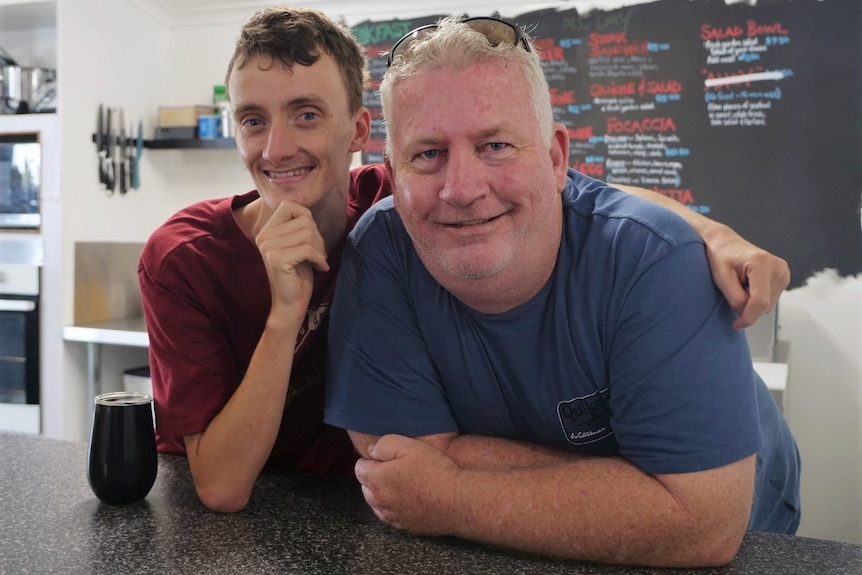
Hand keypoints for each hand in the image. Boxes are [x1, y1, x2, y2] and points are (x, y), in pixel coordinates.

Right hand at [255, 201, 329, 321]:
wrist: (290, 304)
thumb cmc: (298, 274)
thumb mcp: (298, 245)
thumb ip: (300, 226)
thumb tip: (309, 211)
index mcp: (267, 230)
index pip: (290, 205)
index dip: (307, 218)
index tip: (311, 238)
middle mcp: (264, 236)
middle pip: (304, 220)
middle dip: (318, 237)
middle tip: (318, 254)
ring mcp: (268, 247)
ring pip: (308, 233)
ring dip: (320, 249)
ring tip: (318, 261)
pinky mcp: (277, 259)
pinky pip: (308, 249)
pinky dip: (319, 259)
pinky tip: (319, 268)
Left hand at [355, 434, 460, 535]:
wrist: (457, 501)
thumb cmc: (434, 471)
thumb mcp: (409, 445)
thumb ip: (384, 445)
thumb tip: (371, 450)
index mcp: (376, 480)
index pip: (359, 468)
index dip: (372, 459)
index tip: (388, 457)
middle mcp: (379, 502)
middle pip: (366, 487)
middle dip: (376, 476)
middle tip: (398, 468)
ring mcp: (391, 517)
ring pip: (377, 503)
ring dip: (385, 493)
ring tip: (405, 483)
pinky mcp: (405, 526)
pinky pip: (392, 515)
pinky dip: (396, 507)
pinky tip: (412, 498)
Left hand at [702, 223, 789, 329]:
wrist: (725, 243)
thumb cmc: (720, 256)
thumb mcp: (721, 278)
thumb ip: (736, 298)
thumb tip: (747, 314)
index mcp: (762, 263)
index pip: (760, 301)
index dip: (748, 317)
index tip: (736, 325)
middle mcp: (778, 266)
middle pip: (765, 305)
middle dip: (747, 307)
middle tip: (732, 292)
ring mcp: (783, 271)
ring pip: (768, 305)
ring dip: (751, 302)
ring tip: (740, 285)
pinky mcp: (783, 277)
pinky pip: (769, 299)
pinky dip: (757, 298)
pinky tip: (748, 285)